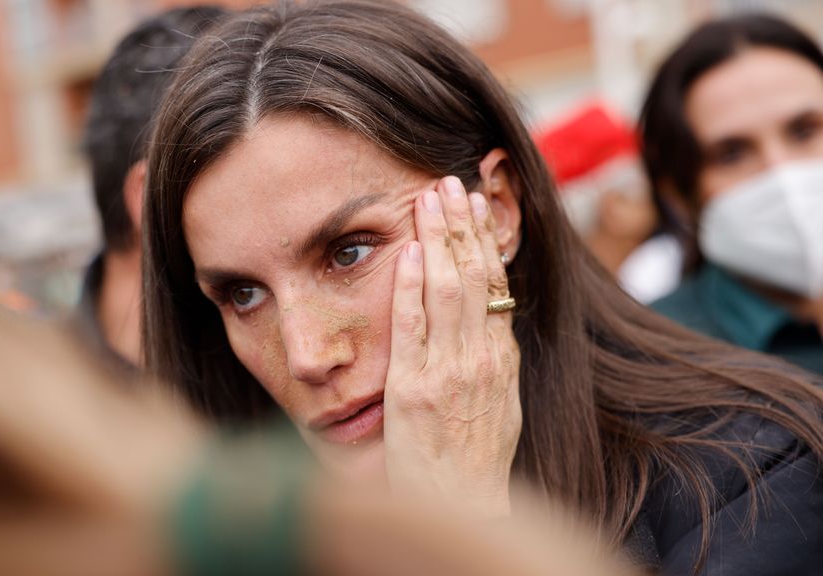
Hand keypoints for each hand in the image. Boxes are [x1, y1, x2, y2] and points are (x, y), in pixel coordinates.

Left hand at [383, 176, 521, 515]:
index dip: (485, 240)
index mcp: (501, 358)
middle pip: (473, 276)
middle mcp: (480, 357)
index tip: (476, 204)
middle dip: (460, 225)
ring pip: (447, 290)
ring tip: (430, 198)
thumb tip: (493, 321)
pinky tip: (406, 252)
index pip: (495, 284)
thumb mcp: (503, 404)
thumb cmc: (478, 459)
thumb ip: (495, 360)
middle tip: (449, 182)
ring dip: (437, 239)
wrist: (463, 504)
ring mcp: (448, 370)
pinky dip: (409, 287)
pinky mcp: (414, 388)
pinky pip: (412, 327)